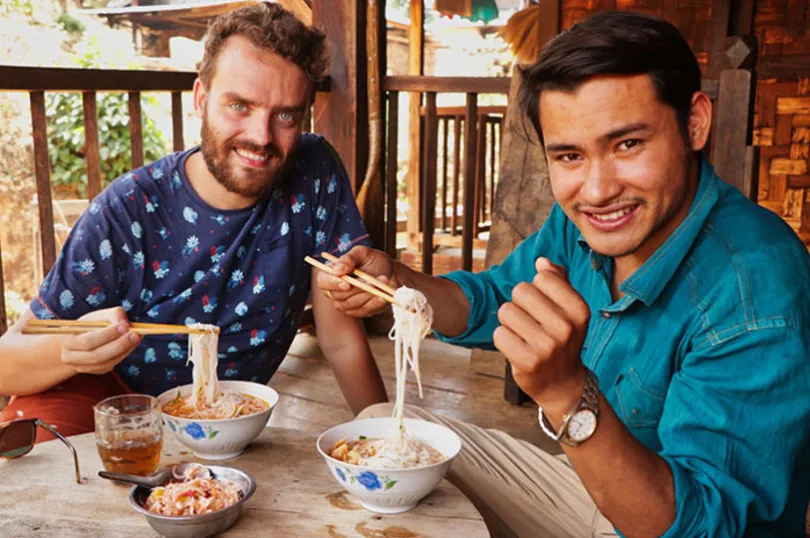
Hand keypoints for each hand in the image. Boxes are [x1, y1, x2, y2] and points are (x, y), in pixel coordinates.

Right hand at [60, 307, 141, 374]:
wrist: (80, 340)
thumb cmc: (90, 325)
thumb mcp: (98, 315)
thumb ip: (113, 314)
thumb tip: (125, 323)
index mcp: (67, 340)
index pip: (87, 341)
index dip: (106, 335)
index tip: (124, 326)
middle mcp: (70, 357)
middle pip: (97, 356)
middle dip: (119, 345)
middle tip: (136, 334)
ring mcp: (82, 367)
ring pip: (106, 363)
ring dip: (124, 350)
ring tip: (137, 337)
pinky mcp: (95, 371)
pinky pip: (110, 366)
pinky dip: (123, 355)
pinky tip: (132, 344)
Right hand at [315, 246, 395, 316]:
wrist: (391, 272)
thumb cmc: (374, 261)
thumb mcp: (362, 253)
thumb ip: (349, 259)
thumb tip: (336, 270)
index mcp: (331, 274)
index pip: (323, 281)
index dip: (332, 283)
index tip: (346, 283)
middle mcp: (335, 291)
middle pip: (338, 295)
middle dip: (358, 288)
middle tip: (372, 281)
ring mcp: (346, 304)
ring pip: (352, 304)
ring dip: (368, 294)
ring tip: (383, 281)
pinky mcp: (359, 311)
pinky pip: (364, 311)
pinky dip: (375, 303)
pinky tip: (383, 296)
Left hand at [493, 258, 590, 411]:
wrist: (562, 383)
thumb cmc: (562, 339)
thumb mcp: (570, 310)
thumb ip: (558, 280)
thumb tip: (541, 261)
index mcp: (579, 310)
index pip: (542, 278)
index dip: (537, 289)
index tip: (545, 307)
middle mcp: (566, 328)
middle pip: (520, 291)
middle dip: (520, 304)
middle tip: (531, 323)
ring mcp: (547, 347)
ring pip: (505, 311)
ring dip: (509, 322)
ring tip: (524, 335)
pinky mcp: (527, 362)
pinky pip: (499, 334)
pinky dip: (503, 339)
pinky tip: (517, 348)